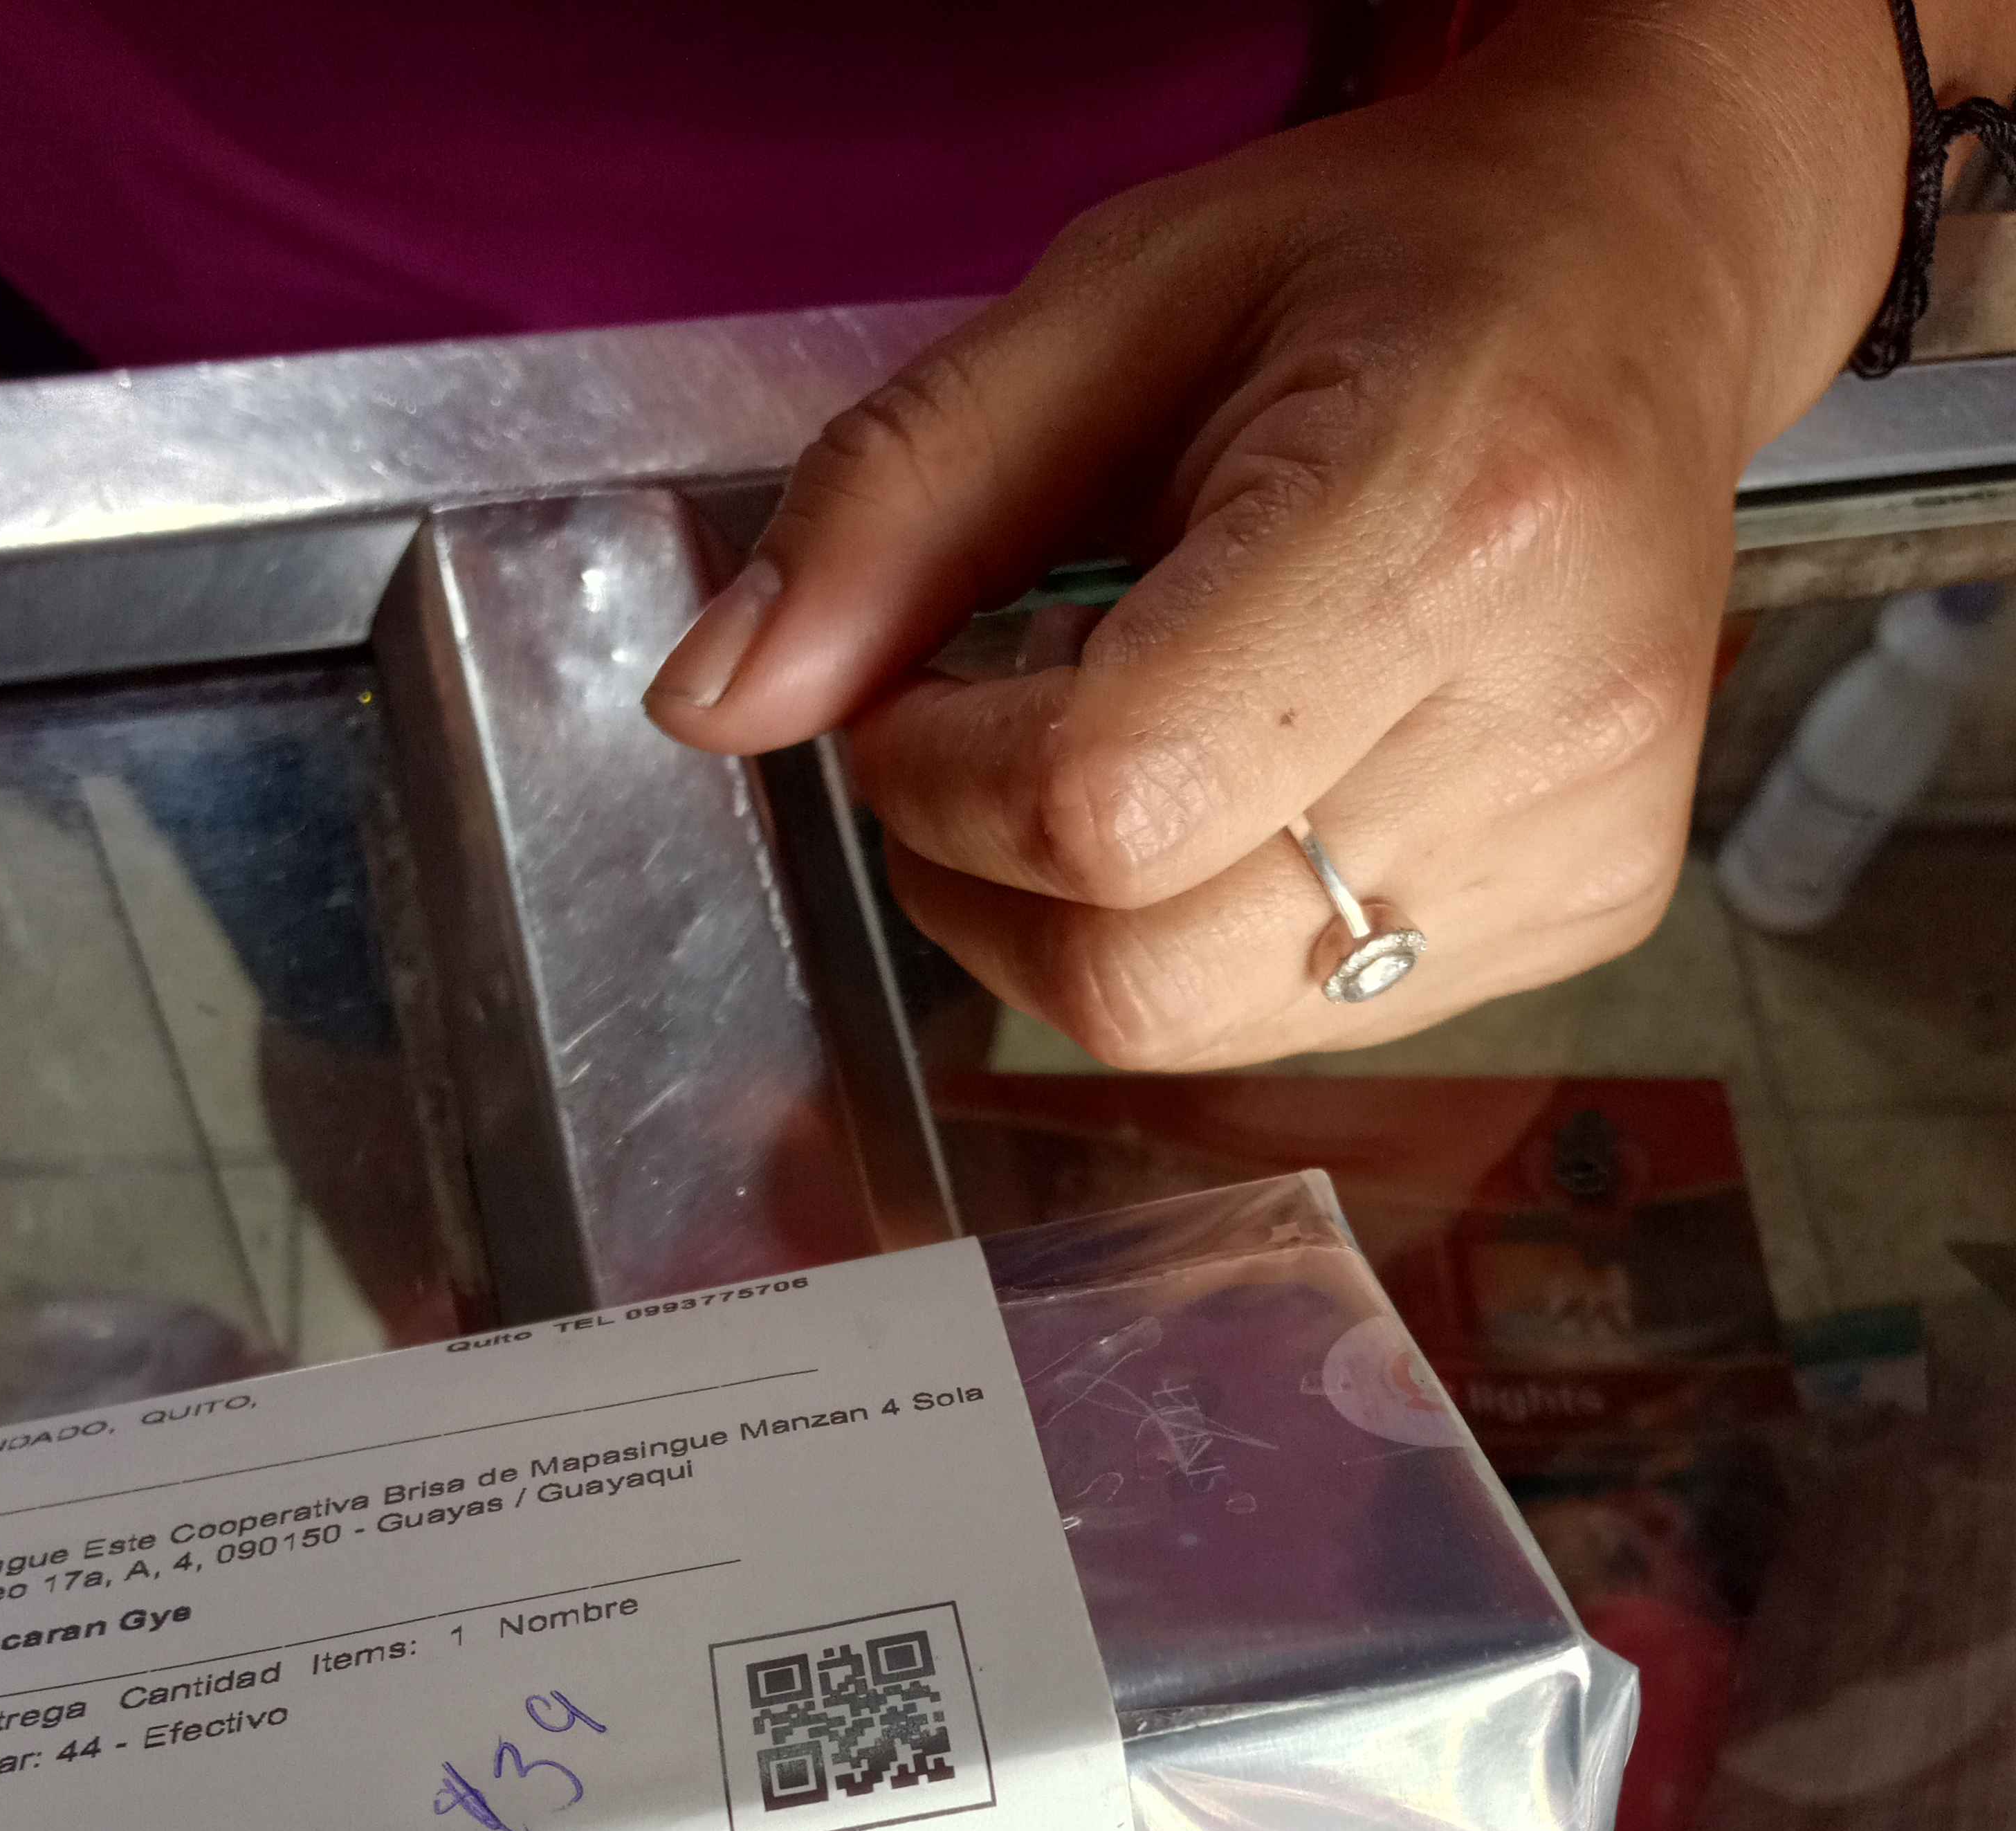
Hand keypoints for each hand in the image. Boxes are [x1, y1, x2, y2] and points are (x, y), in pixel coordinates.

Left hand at [646, 0, 1922, 1064]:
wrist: (1645, 287)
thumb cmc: (1377, 273)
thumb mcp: (1110, 308)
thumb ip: (897, 506)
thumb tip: (716, 706)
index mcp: (1451, 518)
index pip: (1106, 800)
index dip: (939, 779)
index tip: (910, 690)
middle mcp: (1555, 717)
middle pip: (1146, 974)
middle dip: (984, 885)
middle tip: (976, 746)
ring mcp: (1589, 843)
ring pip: (1208, 1026)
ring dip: (1084, 925)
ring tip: (1122, 752)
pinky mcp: (1595, 913)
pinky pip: (1306, 1020)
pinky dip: (1211, 937)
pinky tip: (1253, 793)